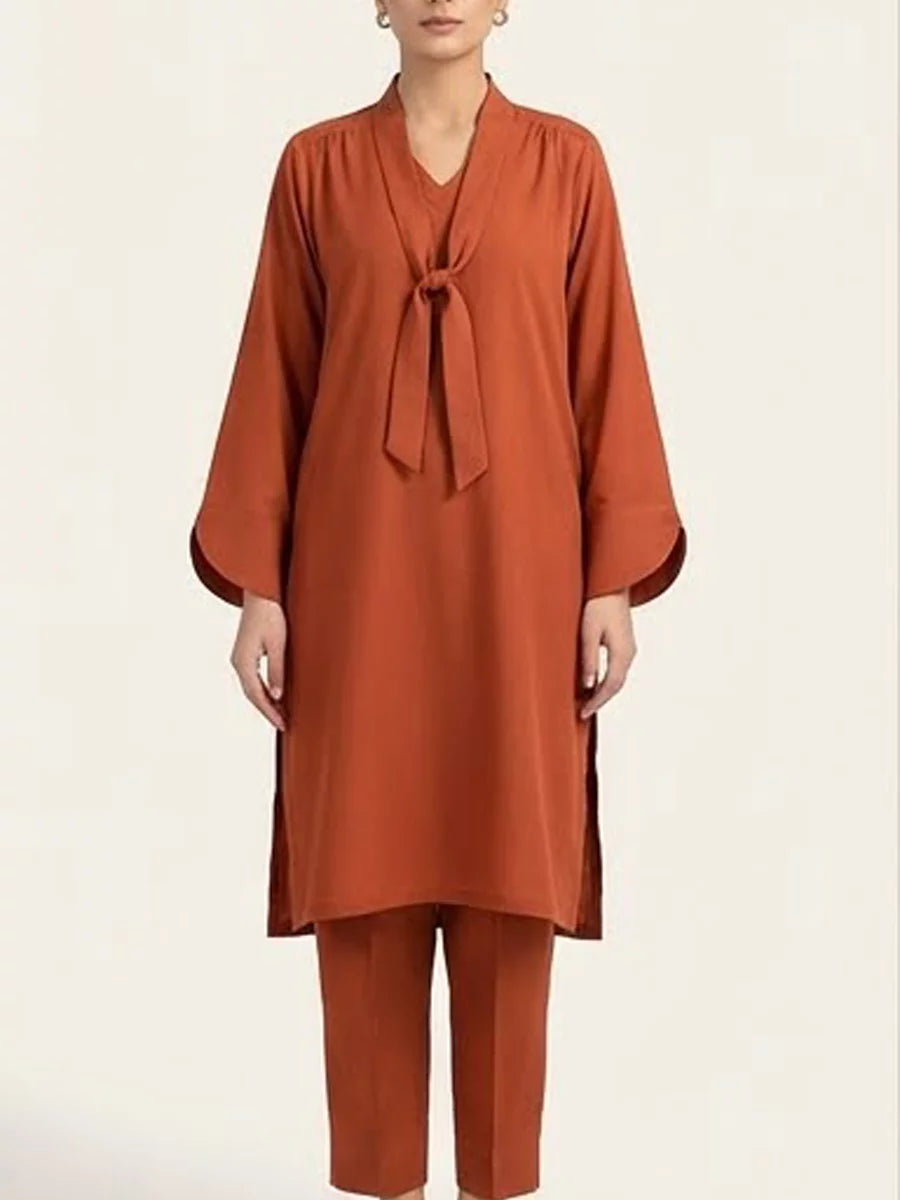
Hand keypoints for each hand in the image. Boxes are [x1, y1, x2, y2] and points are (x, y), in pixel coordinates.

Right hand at [229, 591, 287, 730]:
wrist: (261, 593)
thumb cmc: (270, 615)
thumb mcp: (278, 644)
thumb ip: (277, 671)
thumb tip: (277, 696)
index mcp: (243, 662)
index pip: (257, 695)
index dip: (270, 712)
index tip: (283, 724)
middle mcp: (238, 662)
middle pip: (252, 694)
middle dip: (268, 710)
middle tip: (284, 724)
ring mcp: (240, 658)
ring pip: (252, 687)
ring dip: (266, 701)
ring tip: (282, 713)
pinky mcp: (246, 653)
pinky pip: (253, 678)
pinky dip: (263, 689)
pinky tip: (275, 694)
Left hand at [578, 589, 636, 718]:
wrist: (612, 582)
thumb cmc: (598, 603)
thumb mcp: (588, 631)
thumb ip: (589, 659)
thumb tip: (588, 685)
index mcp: (622, 652)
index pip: (610, 686)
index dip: (596, 702)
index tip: (583, 713)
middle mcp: (629, 653)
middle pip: (615, 685)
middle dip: (599, 700)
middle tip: (582, 712)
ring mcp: (628, 648)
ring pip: (617, 678)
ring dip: (602, 691)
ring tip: (584, 702)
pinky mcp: (623, 643)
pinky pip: (616, 669)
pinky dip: (604, 680)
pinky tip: (592, 683)